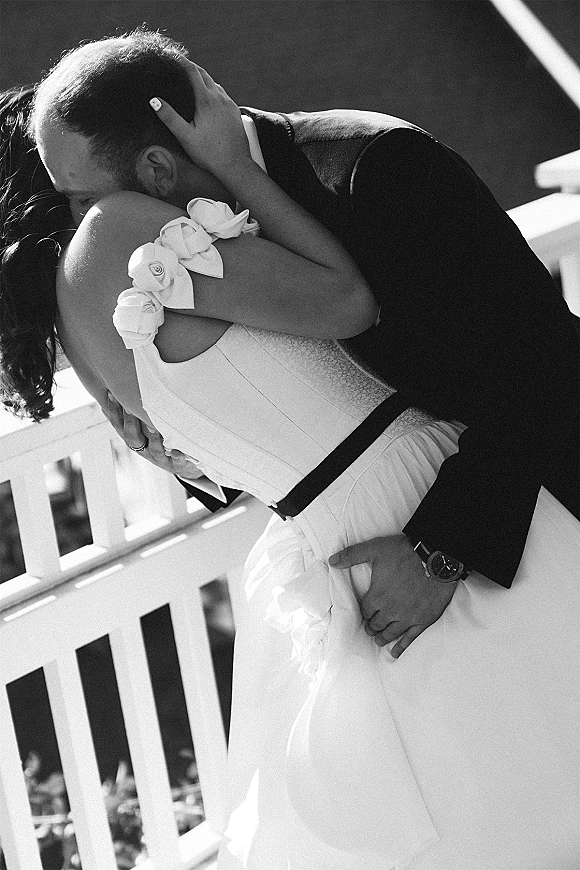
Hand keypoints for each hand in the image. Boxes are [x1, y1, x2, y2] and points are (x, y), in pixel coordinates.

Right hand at [104, 393, 203, 479]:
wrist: (183, 465)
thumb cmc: (160, 441)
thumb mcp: (144, 429)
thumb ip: (131, 414)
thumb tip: (111, 393)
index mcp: (134, 439)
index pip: (119, 425)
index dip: (114, 411)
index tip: (112, 394)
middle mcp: (144, 449)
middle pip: (133, 437)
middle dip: (130, 422)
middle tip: (129, 407)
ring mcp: (160, 458)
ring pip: (154, 449)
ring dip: (153, 438)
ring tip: (153, 426)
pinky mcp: (177, 464)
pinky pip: (177, 462)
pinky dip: (177, 457)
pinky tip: (178, 452)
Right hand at [150, 61, 251, 175]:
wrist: (235, 166)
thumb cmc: (209, 154)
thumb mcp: (185, 136)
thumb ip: (170, 117)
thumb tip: (154, 100)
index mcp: (206, 101)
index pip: (193, 72)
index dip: (181, 61)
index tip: (171, 55)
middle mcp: (220, 98)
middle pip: (205, 75)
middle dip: (192, 67)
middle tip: (180, 63)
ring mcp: (229, 105)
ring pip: (215, 84)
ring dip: (203, 78)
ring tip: (192, 78)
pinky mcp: (235, 113)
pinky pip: (222, 95)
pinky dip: (213, 89)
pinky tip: (208, 97)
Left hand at [329, 534, 457, 657]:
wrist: (436, 557)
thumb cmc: (404, 552)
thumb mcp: (374, 549)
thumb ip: (352, 555)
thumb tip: (332, 561)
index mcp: (377, 596)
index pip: (365, 611)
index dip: (364, 613)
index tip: (365, 614)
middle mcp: (390, 610)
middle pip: (376, 624)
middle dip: (372, 626)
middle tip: (370, 628)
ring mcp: (407, 617)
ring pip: (390, 633)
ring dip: (382, 637)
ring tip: (379, 640)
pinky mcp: (423, 620)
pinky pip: (410, 638)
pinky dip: (401, 647)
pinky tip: (395, 653)